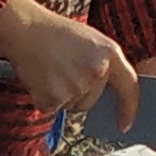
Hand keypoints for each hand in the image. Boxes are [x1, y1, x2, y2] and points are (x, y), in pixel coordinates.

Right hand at [0, 0, 137, 131]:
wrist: (26, 30)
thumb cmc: (56, 34)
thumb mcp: (91, 43)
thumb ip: (103, 65)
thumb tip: (102, 96)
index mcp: (110, 54)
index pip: (129, 87)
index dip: (129, 108)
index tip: (125, 125)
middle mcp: (97, 72)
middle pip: (91, 101)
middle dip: (77, 94)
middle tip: (61, 72)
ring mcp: (76, 87)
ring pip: (71, 106)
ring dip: (60, 97)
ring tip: (50, 73)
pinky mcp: (54, 99)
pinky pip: (52, 109)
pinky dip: (43, 99)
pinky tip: (39, 79)